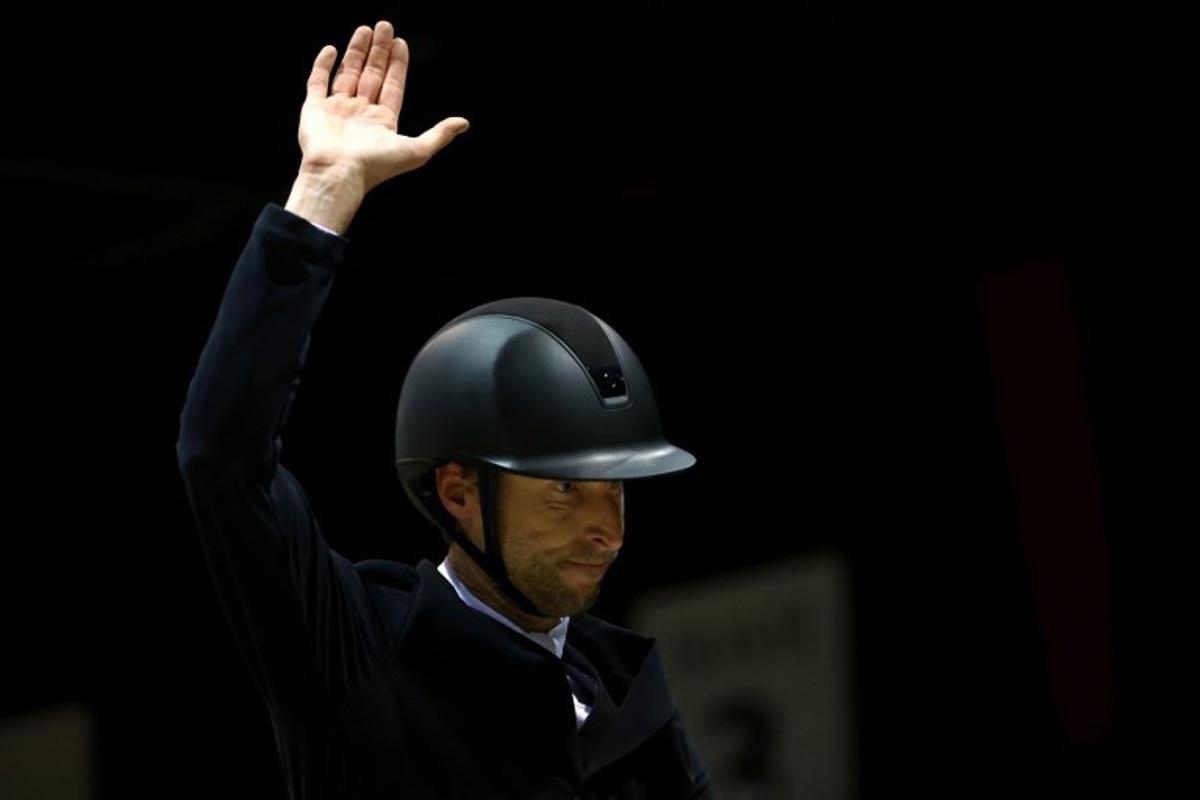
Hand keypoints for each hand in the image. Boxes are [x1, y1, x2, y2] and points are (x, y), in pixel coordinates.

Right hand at [298, 20, 468, 194]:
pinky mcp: (314, 109)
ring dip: (357, 52)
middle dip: (379, 51)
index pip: (393, 86)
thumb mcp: (417, 150)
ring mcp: (337, 110)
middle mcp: (360, 114)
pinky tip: (332, 49)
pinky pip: (318, 82)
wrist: (339, 173)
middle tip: (385, 26)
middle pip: (372, 75)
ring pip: (348, 73)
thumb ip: (440, 135)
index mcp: (382, 122)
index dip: (398, 65)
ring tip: (365, 29)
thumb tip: (464, 123)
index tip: (401, 43)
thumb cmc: (377, 165)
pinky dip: (323, 65)